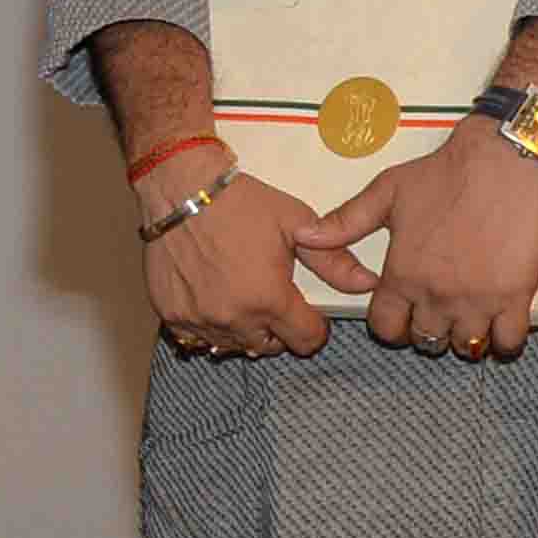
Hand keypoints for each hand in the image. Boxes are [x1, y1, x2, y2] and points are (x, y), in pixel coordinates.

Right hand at [137, 146, 333, 359]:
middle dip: (278, 330)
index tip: (308, 314)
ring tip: (242, 298)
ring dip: (243, 330)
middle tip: (272, 300)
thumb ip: (333, 261)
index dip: (313, 327)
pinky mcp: (171, 314)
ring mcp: (199, 320)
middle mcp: (233, 318)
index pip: (305, 340)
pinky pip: (198, 338)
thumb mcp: (295, 224)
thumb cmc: (236, 203)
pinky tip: (213, 300)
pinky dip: (209, 326)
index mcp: (269, 299)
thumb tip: (366, 282)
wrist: (180, 189)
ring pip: (232, 345)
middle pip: (268, 348)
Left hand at [299, 121, 537, 362]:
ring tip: (469, 317)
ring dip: (464, 337)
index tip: (401, 315)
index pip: (385, 328)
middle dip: (427, 331)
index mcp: (402, 275)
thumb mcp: (385, 193)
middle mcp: (436, 295)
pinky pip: (508, 341)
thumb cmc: (442, 175)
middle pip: (425, 341)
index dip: (391, 326)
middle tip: (437, 312)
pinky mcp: (515, 296)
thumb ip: (345, 222)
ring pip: (465, 346)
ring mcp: (477, 299)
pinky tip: (501, 323)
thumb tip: (306, 236)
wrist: (500, 161)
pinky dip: (504, 340)